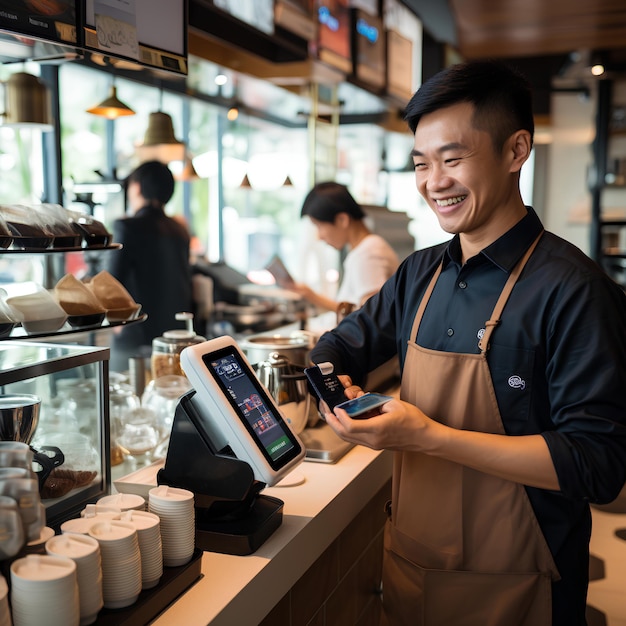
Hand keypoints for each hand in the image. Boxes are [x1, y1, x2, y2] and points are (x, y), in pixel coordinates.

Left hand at [322, 396, 439, 451]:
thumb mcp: (394, 404)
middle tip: (326, 411)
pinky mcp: (375, 445)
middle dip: (332, 422)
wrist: (425, 438)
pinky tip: (346, 420)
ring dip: (338, 427)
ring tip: (332, 416)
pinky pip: (356, 438)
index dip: (340, 417)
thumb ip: (375, 401)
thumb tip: (361, 399)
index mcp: (378, 428)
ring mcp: (374, 444)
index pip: (351, 426)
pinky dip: (347, 430)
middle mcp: (373, 440)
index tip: (337, 407)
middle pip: (345, 434)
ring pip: (349, 438)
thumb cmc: (414, 421)